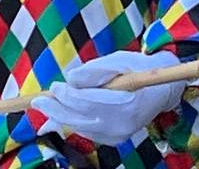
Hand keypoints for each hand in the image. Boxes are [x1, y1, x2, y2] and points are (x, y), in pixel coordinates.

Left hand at [31, 49, 186, 146]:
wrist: (161, 90)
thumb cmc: (138, 69)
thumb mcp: (118, 60)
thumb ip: (94, 69)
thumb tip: (71, 78)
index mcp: (125, 103)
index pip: (89, 102)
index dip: (68, 96)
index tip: (55, 86)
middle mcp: (121, 124)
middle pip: (80, 119)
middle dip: (56, 110)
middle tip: (37, 101)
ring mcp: (118, 135)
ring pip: (81, 128)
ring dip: (59, 118)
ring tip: (43, 108)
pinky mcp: (114, 139)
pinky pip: (87, 132)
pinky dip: (71, 124)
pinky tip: (55, 119)